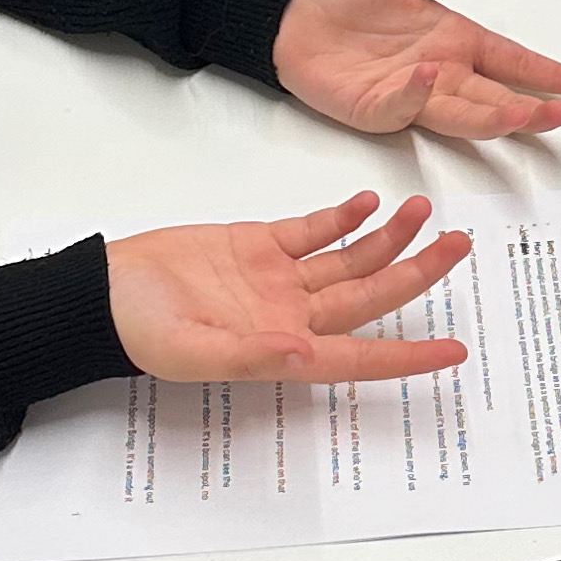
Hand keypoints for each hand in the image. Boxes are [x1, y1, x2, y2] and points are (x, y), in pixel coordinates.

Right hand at [105, 191, 473, 385]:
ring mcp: (279, 278)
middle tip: (457, 245)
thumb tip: (306, 356)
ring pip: (350, 258)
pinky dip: (340, 217)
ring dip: (387, 236)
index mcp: (284, 349)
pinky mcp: (258, 245)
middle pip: (370, 295)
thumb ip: (251, 355)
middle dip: (417, 271)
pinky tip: (366, 202)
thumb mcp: (193, 352)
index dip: (409, 357)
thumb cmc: (140, 332)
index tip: (454, 353)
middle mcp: (292, 315)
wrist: (104, 291)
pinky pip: (312, 232)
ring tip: (421, 210)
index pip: (361, 357)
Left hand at [274, 0, 560, 140]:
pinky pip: (402, 106)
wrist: (287, 6)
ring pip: (461, 114)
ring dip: (492, 118)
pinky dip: (417, 95)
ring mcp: (409, 94)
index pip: (511, 60)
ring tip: (523, 115)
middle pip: (495, 97)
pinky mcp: (374, 108)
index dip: (547, 73)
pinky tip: (432, 78)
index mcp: (451, 38)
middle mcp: (438, 71)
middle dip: (532, 108)